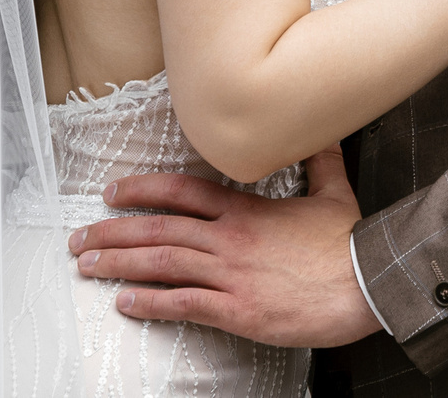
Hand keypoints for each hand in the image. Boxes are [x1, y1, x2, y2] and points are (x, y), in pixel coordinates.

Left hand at [68, 147, 381, 345]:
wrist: (366, 283)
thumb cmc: (350, 245)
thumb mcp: (334, 193)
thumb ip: (320, 163)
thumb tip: (318, 137)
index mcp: (248, 211)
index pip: (183, 192)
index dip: (143, 190)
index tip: (114, 192)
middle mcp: (230, 239)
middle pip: (159, 229)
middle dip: (113, 232)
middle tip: (81, 238)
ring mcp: (230, 275)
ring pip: (162, 264)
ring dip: (119, 265)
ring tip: (89, 266)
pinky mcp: (236, 310)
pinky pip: (183, 304)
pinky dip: (150, 302)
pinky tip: (126, 303)